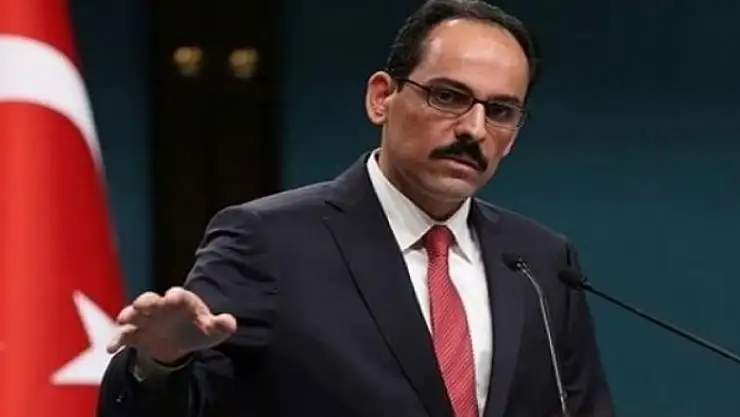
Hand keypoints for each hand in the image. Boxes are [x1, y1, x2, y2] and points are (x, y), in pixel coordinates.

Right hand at [106, 287, 236, 362]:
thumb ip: (221, 325)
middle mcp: (160, 307)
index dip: (175, 296)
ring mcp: (146, 320)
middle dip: (146, 301)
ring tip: (124, 320)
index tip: (172, 298)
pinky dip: (117, 340)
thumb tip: (230, 322)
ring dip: (129, 315)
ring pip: (134, 314)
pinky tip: (112, 348)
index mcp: (181, 302)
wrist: (179, 340)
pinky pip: (123, 336)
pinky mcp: (135, 334)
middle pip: (151, 300)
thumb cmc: (197, 330)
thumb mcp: (212, 330)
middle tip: (142, 304)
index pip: (178, 296)